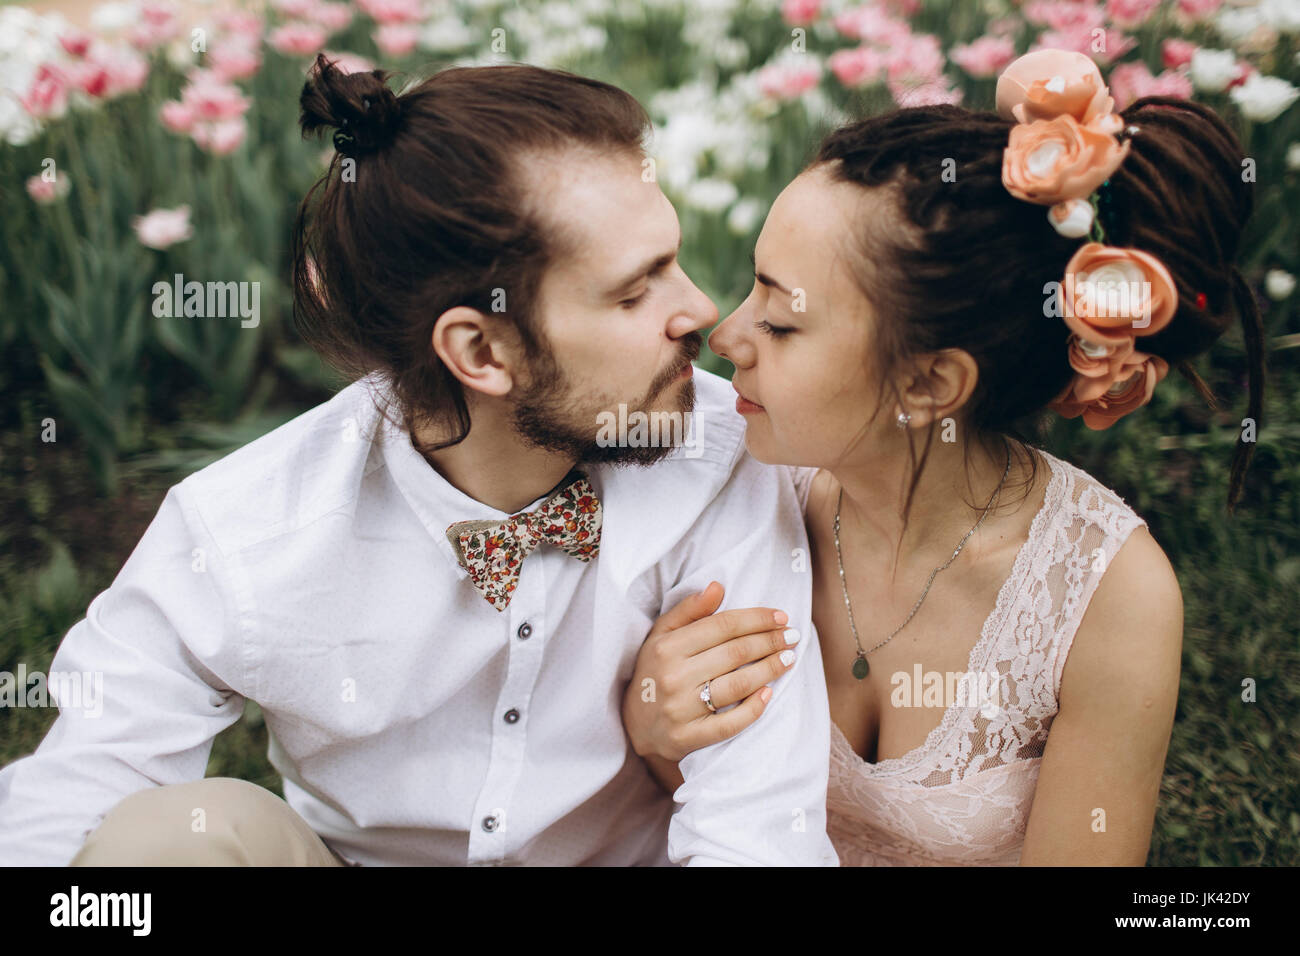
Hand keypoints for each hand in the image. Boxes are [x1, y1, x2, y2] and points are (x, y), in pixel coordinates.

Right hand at [621, 581, 800, 763]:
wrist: (634, 724)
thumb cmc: (654, 670)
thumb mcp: (662, 635)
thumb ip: (689, 610)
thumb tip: (718, 587)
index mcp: (668, 646)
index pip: (722, 626)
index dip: (756, 619)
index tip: (781, 616)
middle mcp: (674, 676)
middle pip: (735, 653)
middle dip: (770, 641)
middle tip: (792, 636)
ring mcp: (681, 709)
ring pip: (737, 685)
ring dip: (770, 669)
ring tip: (789, 658)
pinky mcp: (689, 737)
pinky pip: (730, 723)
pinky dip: (753, 708)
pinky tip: (769, 693)